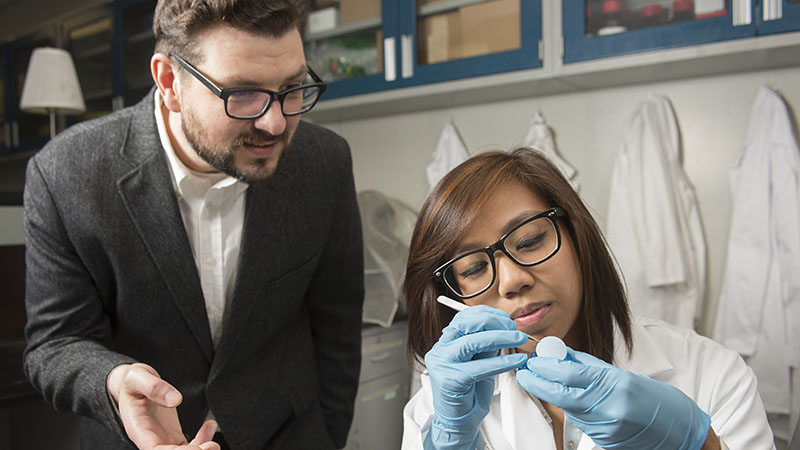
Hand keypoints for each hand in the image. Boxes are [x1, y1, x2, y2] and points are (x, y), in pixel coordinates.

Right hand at [107, 363, 219, 449]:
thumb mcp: (137, 377)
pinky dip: (203, 440)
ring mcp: (163, 439)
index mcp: (139, 430)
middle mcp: (150, 439)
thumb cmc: (132, 382)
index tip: (196, 448)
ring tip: (214, 444)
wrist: (134, 385)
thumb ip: (154, 387)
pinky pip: (189, 445)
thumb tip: (175, 399)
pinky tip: (210, 425)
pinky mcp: (173, 436)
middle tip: (212, 446)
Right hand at [424, 305, 527, 448]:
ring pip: (472, 342)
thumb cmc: (469, 393)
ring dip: (500, 337)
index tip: (506, 319)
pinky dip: (501, 362)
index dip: (487, 314)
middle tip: (513, 328)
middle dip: (493, 322)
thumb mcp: (478, 362)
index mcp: (445, 343)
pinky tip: (516, 361)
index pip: (463, 318)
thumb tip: (503, 328)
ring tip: (519, 339)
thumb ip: (485, 345)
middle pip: (466, 324)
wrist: (458, 422)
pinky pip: (480, 366)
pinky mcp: (451, 380)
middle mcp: (440, 350)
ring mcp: (442, 364)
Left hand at [516, 349, 710, 449]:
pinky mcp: (602, 439)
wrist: (680, 432)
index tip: (531, 360)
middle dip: (538, 382)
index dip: (545, 367)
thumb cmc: (656, 400)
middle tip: (525, 371)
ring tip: (540, 379)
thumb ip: (588, 365)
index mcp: (614, 385)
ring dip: (550, 393)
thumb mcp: (623, 375)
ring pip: (567, 408)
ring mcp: (604, 427)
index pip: (569, 374)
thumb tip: (560, 354)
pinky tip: (564, 397)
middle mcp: (607, 408)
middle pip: (561, 393)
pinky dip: (568, 407)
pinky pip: (579, 420)